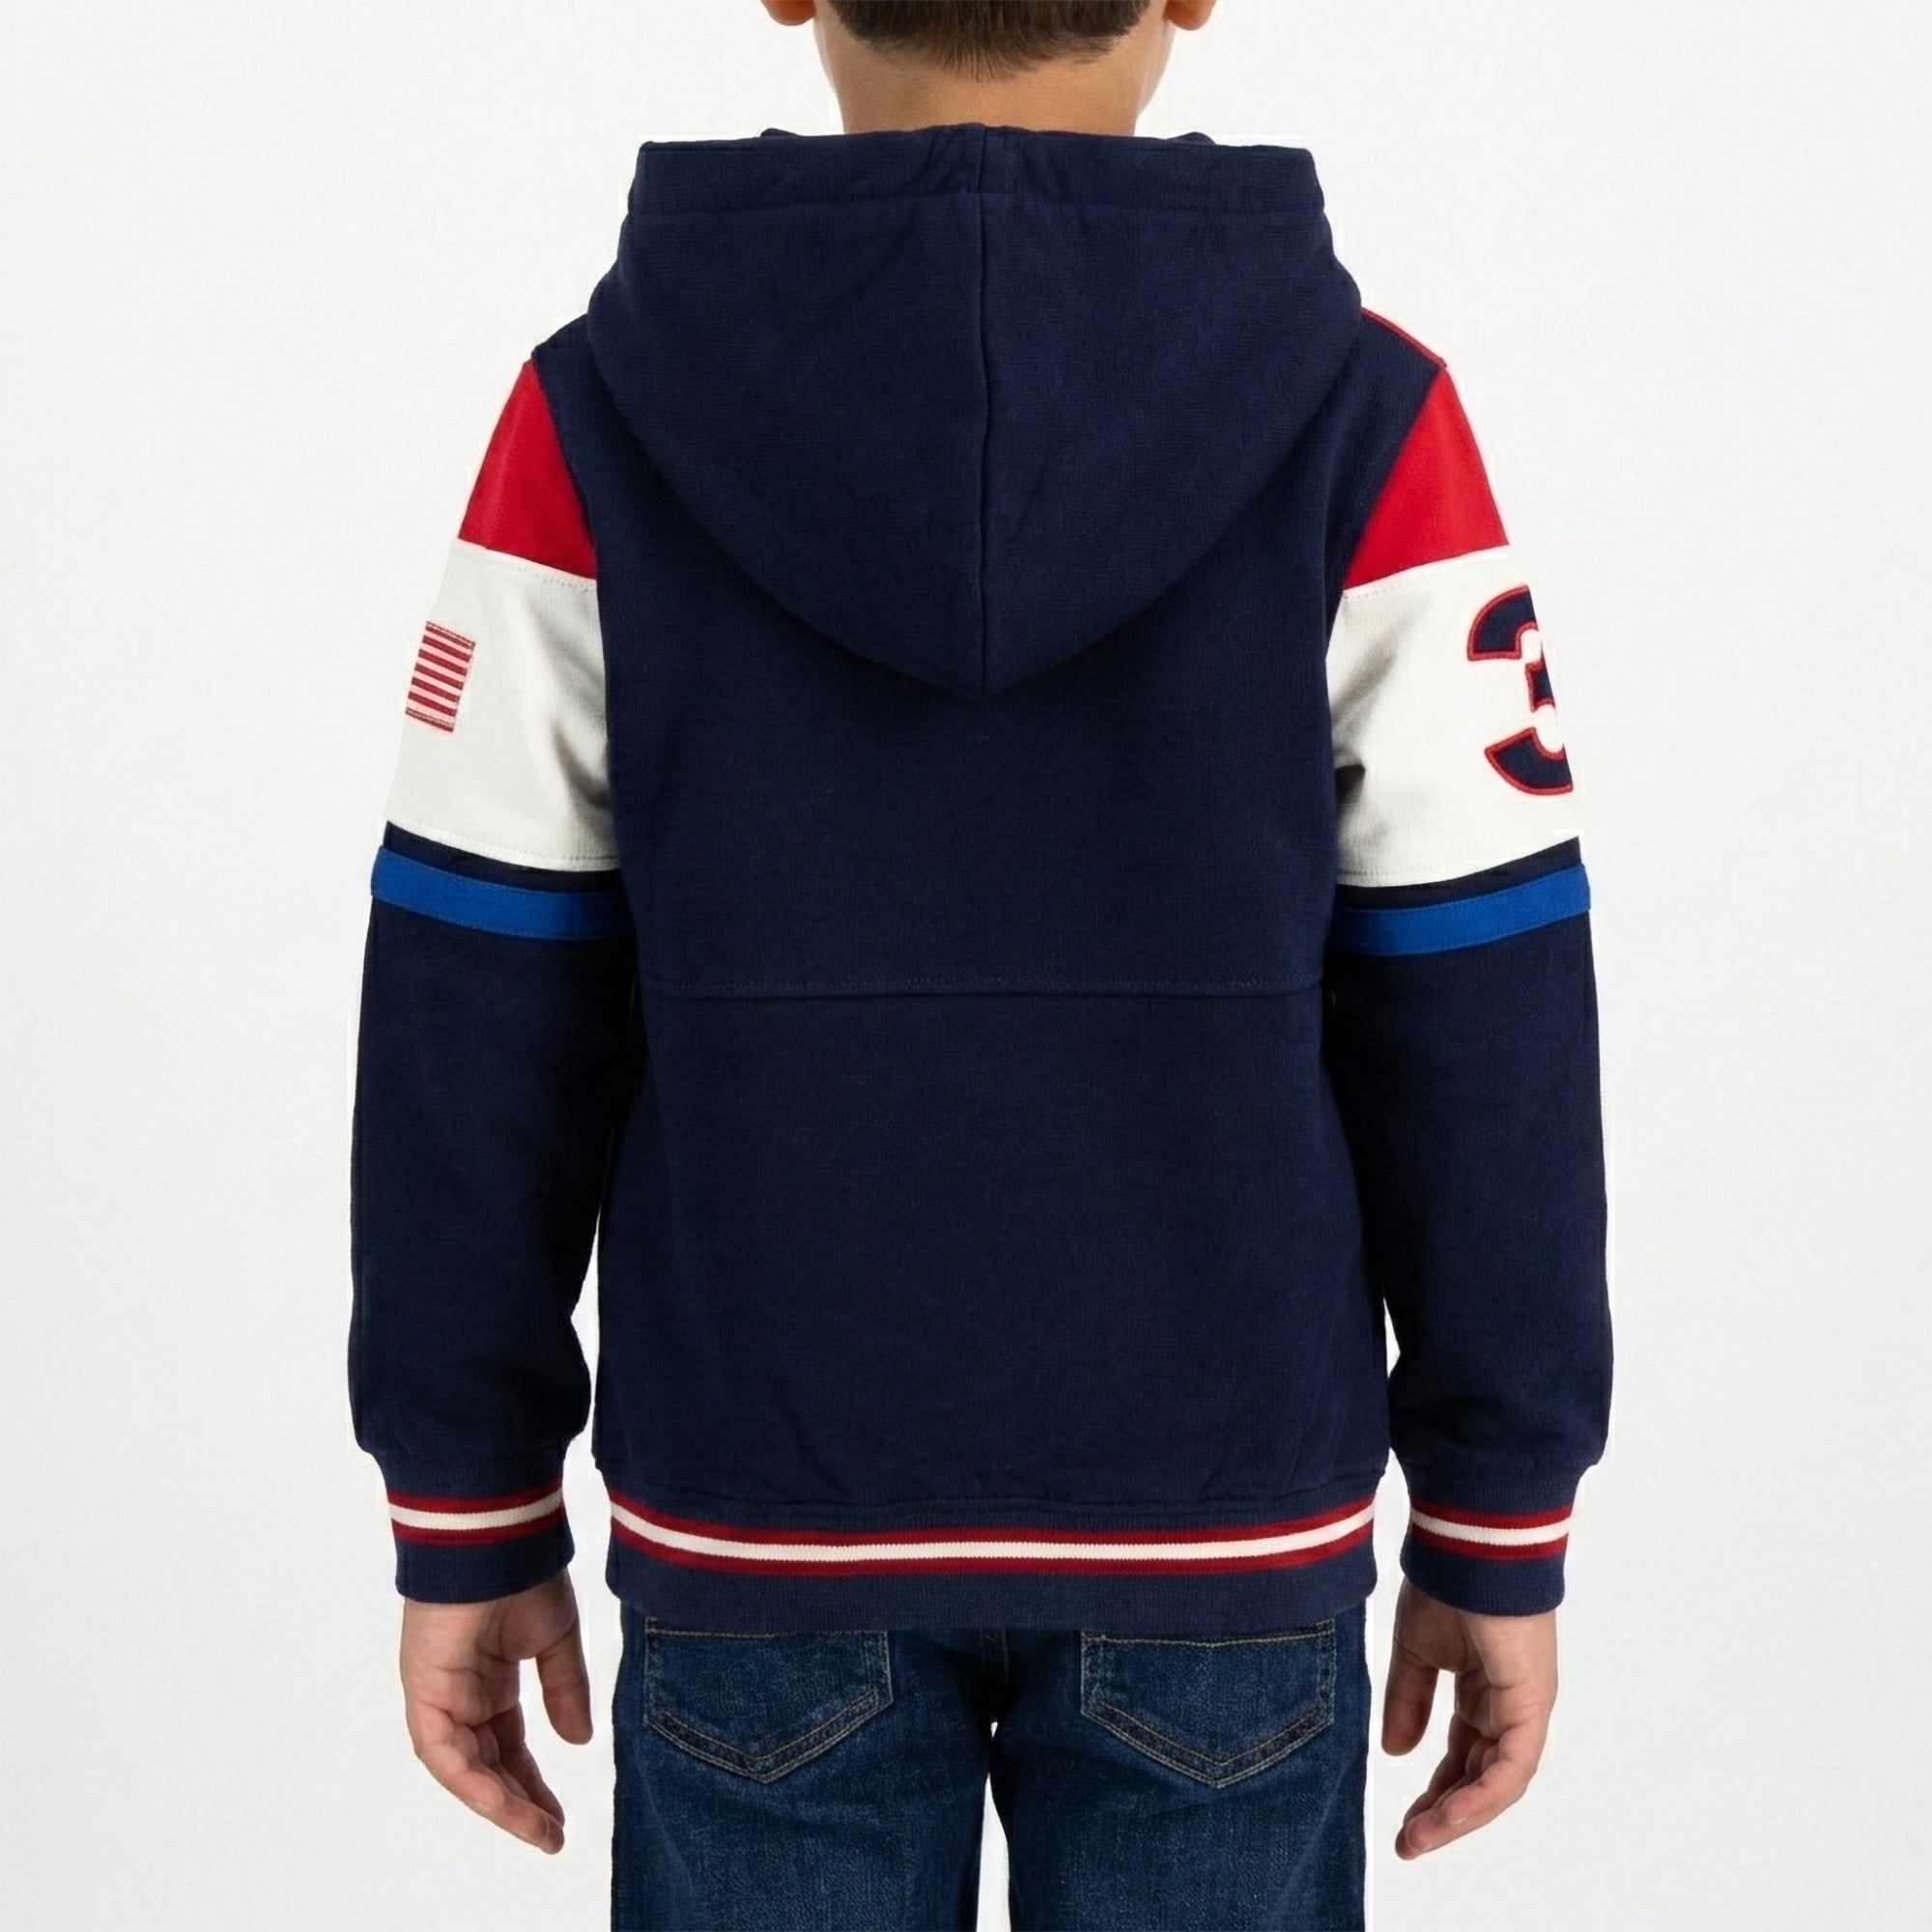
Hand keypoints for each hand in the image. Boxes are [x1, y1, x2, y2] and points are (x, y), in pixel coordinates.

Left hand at [399, 1571, 593, 1853]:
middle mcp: (461, 1694)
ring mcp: (439, 1695)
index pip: (508, 1747)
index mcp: (490, 1680)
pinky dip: (473, 1781)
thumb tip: (577, 1741)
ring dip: (500, 1803)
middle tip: (551, 1835)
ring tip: (537, 1830)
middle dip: (519, 1803)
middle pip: (487, 1765)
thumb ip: (565, 1691)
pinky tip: (504, 1802)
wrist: (497, 1537)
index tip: (559, 1817)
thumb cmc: (525, 1575)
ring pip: (465, 1768)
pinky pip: (444, 1753)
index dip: (533, 1783)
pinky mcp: (424, 1691)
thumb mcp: (558, 1641)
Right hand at [1380, 1579, 1556, 1858]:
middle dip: (1443, 1814)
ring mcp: (1525, 1707)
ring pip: (1497, 1782)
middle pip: (1480, 1778)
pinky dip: (1481, 1796)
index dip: (1434, 1791)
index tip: (1403, 1822)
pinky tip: (1449, 1815)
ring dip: (1458, 1815)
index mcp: (1484, 1691)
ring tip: (1419, 1839)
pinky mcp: (1532, 1705)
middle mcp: (1510, 1706)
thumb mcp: (1415, 1651)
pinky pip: (1511, 1768)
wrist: (1467, 1545)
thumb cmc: (1444, 1583)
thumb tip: (1396, 1752)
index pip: (1463, 1757)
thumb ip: (1408, 1701)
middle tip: (1408, 1843)